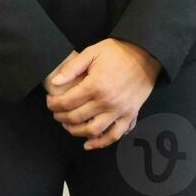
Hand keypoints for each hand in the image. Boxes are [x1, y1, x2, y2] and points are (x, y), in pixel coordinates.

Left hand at [44, 39, 159, 149]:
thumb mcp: (92, 52)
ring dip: (76, 132)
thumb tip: (55, 82)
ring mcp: (119, 111)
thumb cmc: (117, 52)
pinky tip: (89, 143)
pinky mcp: (130, 115)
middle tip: (56, 113)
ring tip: (68, 126)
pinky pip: (114, 135)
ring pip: (93, 131)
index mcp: (95, 85)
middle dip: (61, 118)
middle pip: (77, 118)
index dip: (54, 104)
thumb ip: (72, 68)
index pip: (67, 102)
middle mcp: (107, 102)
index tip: (50, 102)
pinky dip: (101, 142)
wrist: (145, 54)